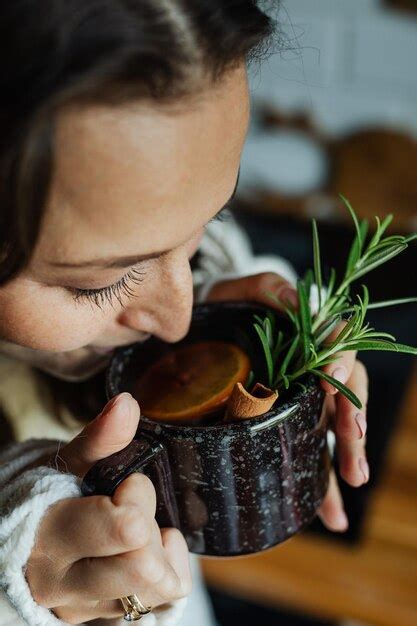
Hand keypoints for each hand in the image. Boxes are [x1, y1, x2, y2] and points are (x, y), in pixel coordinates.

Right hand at [27, 393, 190, 623]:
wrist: (31, 539)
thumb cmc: (52, 493)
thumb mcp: (70, 462)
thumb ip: (100, 437)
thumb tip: (126, 404)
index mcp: (50, 539)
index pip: (126, 528)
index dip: (138, 495)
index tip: (127, 482)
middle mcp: (65, 585)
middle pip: (145, 568)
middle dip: (150, 526)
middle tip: (134, 509)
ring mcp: (88, 608)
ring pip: (158, 588)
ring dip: (160, 550)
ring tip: (140, 529)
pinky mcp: (108, 618)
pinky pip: (167, 600)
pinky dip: (170, 568)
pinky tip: (150, 547)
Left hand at [206, 271, 369, 532]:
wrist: (201, 332)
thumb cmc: (224, 307)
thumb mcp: (243, 290)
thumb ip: (268, 288)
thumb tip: (297, 298)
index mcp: (307, 339)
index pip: (338, 349)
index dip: (341, 363)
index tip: (330, 380)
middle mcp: (310, 372)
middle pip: (345, 394)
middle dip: (352, 418)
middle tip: (353, 440)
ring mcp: (300, 401)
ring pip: (332, 429)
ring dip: (346, 454)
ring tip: (353, 478)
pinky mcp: (286, 425)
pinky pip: (309, 456)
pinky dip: (323, 486)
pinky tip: (329, 515)